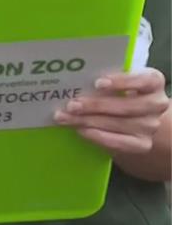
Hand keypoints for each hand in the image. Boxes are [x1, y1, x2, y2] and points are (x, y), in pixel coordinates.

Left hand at [54, 67, 169, 154]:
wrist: (135, 120)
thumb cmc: (121, 95)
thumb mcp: (118, 84)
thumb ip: (105, 82)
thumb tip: (75, 83)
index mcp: (154, 82)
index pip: (143, 80)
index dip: (122, 82)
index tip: (98, 83)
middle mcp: (157, 104)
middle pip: (127, 106)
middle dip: (95, 106)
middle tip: (71, 105)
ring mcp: (150, 126)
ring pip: (118, 124)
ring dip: (88, 121)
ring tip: (66, 118)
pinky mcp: (142, 144)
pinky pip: (118, 142)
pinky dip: (97, 136)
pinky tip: (80, 130)